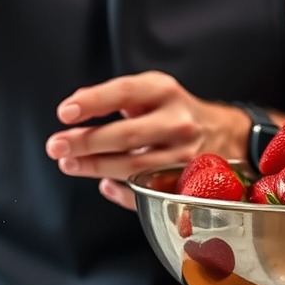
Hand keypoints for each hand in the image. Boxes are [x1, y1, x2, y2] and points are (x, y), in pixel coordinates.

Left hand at [44, 71, 249, 209]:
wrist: (229, 134)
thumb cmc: (174, 110)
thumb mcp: (151, 91)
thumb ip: (115, 96)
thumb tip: (75, 108)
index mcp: (165, 92)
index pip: (125, 93)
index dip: (93, 102)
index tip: (64, 113)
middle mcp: (179, 122)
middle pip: (127, 136)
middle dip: (86, 142)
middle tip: (55, 146)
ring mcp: (187, 156)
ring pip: (135, 168)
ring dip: (96, 167)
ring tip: (69, 163)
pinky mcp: (190, 185)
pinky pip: (150, 193)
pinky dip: (122, 192)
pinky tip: (103, 184)